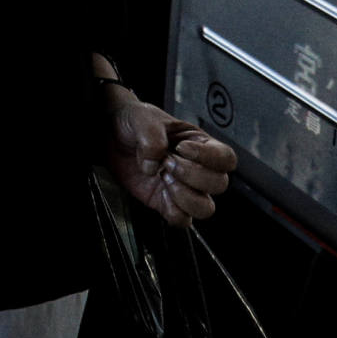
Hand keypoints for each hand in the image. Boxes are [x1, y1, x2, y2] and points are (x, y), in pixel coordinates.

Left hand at [106, 92, 236, 224]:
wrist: (110, 135)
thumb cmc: (134, 123)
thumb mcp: (142, 117)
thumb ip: (151, 134)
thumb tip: (154, 163)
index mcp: (201, 144)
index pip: (226, 158)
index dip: (208, 157)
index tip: (182, 148)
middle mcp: (198, 169)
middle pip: (219, 184)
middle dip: (191, 174)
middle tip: (166, 161)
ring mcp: (183, 188)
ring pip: (206, 208)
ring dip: (184, 195)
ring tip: (162, 177)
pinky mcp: (165, 203)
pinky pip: (182, 220)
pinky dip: (172, 210)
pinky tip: (158, 191)